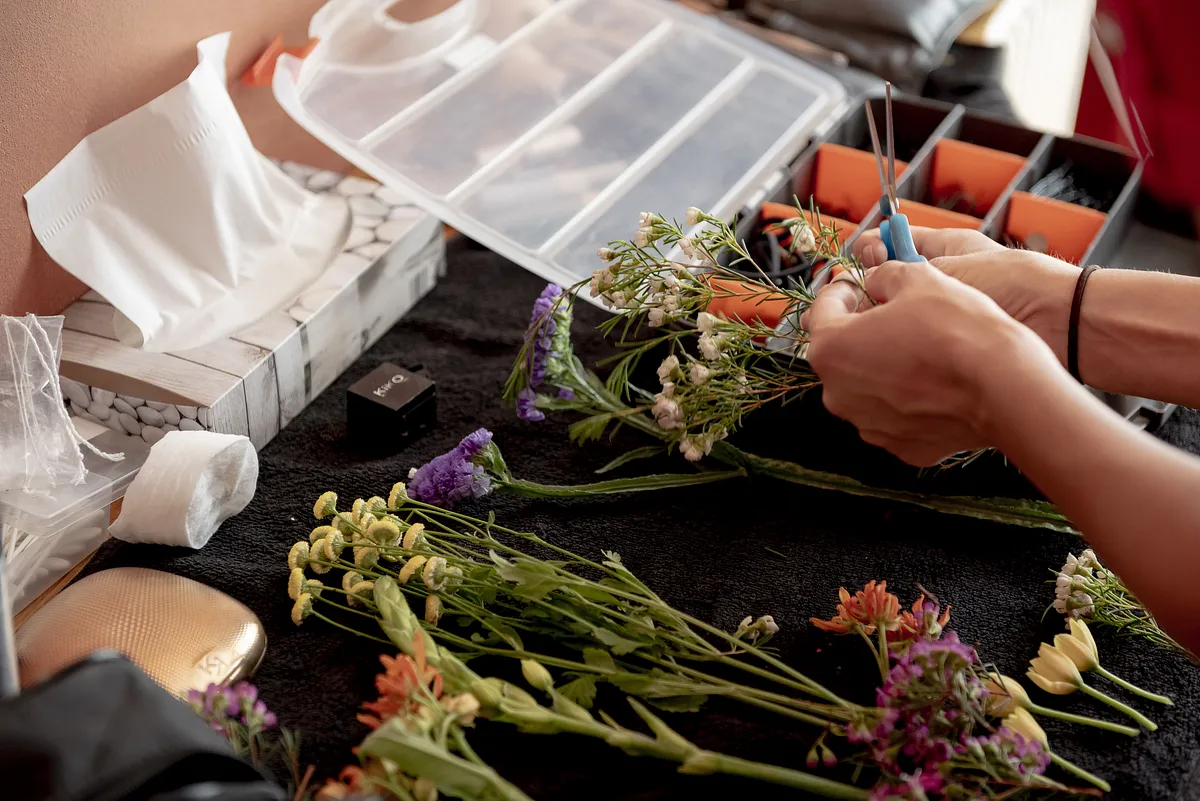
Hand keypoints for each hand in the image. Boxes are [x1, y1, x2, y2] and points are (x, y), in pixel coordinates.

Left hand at [802, 260, 1059, 466]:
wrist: (1003, 386)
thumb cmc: (955, 328)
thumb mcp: (917, 278)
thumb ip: (883, 275)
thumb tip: (876, 280)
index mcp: (829, 349)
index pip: (822, 310)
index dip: (843, 290)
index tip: (861, 284)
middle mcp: (837, 394)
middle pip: (842, 353)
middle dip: (862, 331)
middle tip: (895, 315)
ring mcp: (868, 425)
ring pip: (868, 387)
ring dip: (884, 366)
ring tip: (920, 349)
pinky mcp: (900, 447)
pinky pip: (897, 415)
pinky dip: (909, 399)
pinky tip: (936, 383)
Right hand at [855, 227, 1081, 363]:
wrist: (1064, 327)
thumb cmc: (1014, 285)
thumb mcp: (949, 267)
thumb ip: (901, 269)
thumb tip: (863, 261)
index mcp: (945, 250)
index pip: (895, 244)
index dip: (870, 253)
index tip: (848, 268)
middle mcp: (944, 283)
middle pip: (894, 287)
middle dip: (872, 296)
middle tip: (850, 308)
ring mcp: (947, 319)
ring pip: (901, 321)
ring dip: (885, 327)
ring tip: (867, 333)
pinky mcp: (952, 350)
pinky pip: (917, 349)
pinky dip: (902, 353)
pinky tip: (889, 357)